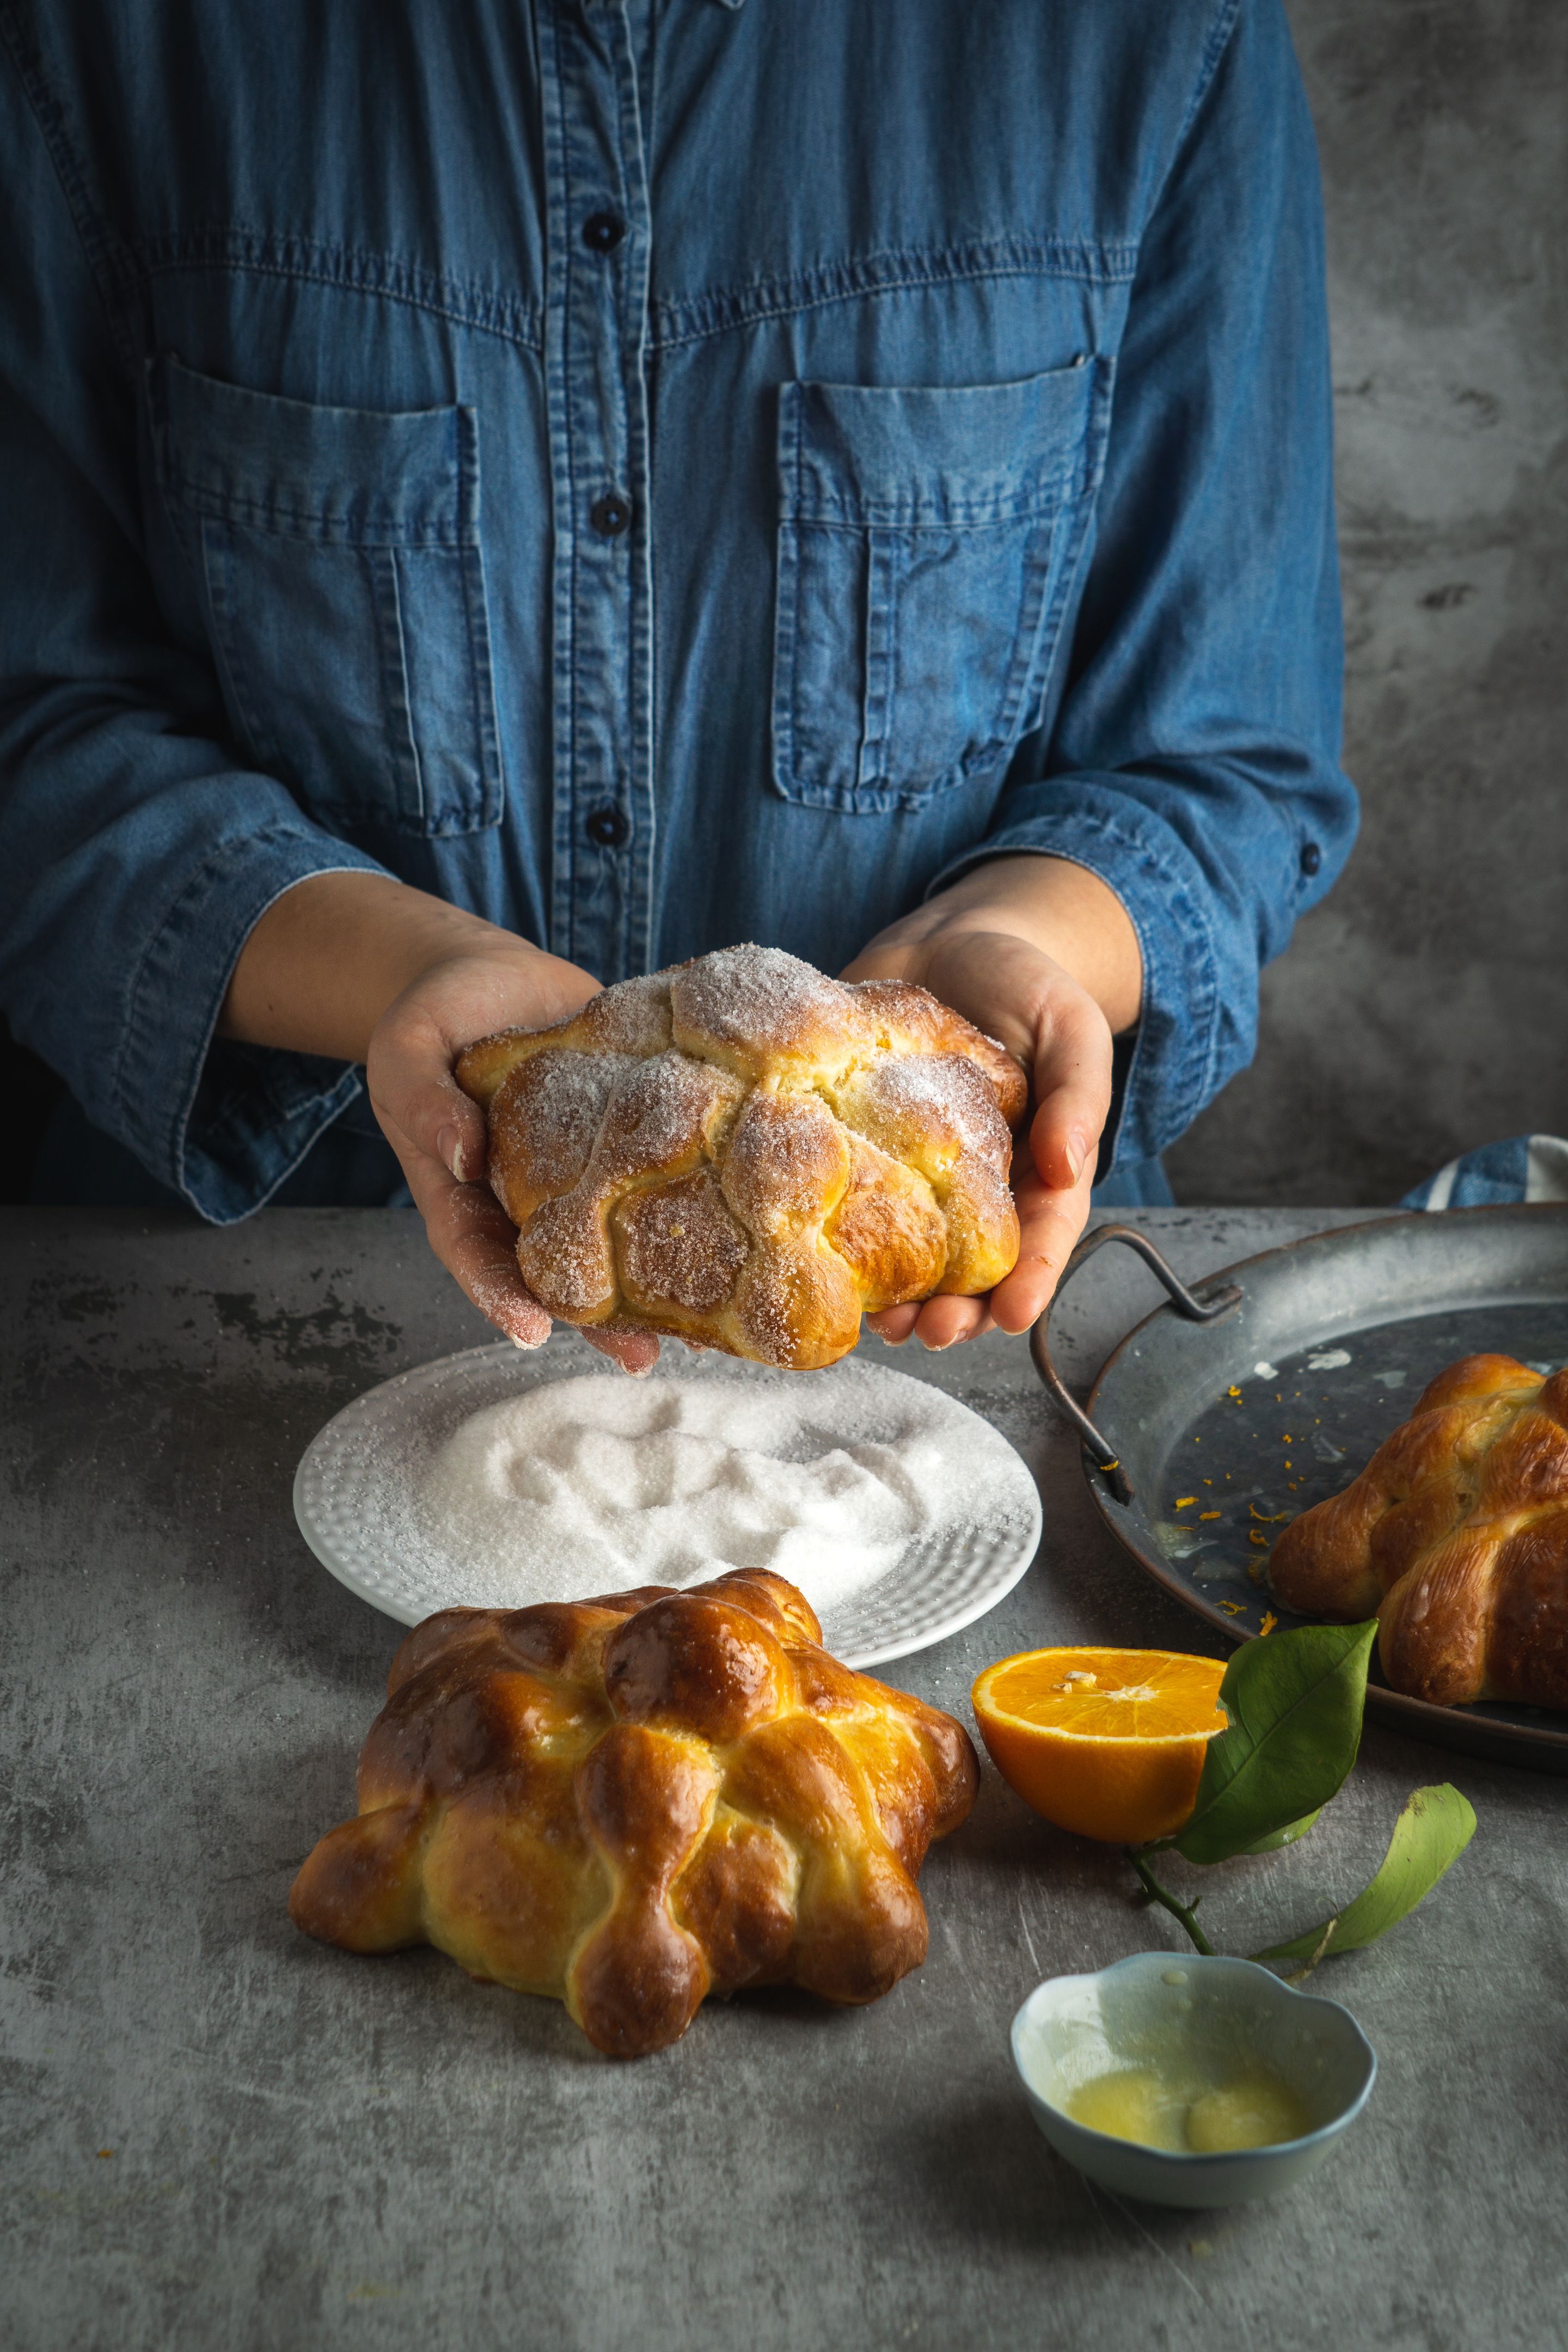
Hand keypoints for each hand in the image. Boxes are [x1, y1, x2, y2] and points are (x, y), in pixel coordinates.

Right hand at [220, 872, 658, 1370]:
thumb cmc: (434, 1017)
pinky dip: (685, 1212)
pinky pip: (650, 1180)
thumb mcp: (408, 1049)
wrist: (490, 978)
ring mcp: (574, 1173)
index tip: (529, 1330)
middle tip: (636, 1357)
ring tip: (700, 1335)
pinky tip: (733, 1244)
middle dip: (592, 1321)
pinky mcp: (620, 1139)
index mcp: (461, 1189)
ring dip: (651, 1289)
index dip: (498, 1295)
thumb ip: (425, 1100)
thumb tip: (464, 1154)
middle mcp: (520, 1197)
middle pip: (551, 1271)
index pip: (473, 1253)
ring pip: (611, 1242)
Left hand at [840, 855, 1141, 1350]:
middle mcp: (977, 1186)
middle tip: (933, 1332)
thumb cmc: (1027, 984)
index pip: (1042, 1236)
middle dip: (957, 1310)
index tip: (1012, 1316)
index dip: (1030, 1281)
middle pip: (973, 1266)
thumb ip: (1077, 1096)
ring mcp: (916, 1172)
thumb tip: (1071, 1166)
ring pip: (911, 1253)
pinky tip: (822, 1265)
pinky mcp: (861, 1146)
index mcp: (1038, 1167)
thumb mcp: (1071, 1028)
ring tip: (882, 1325)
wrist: (952, 938)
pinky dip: (840, 1241)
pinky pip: (851, 1203)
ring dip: (899, 1298)